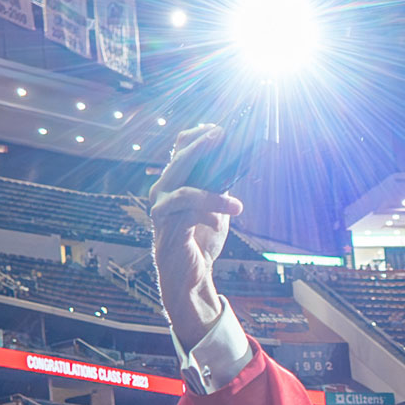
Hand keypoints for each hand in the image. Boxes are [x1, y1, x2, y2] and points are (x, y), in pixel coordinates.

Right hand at [141, 124, 239, 350]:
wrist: (190, 276)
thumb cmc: (202, 239)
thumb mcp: (216, 206)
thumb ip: (221, 184)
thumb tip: (243, 160)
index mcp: (175, 180)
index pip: (181, 146)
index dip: (199, 134)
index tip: (220, 128)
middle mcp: (163, 190)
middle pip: (179, 159)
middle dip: (202, 146)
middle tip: (222, 135)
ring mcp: (162, 209)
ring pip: (185, 190)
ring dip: (214, 195)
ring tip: (236, 206)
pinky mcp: (167, 229)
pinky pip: (189, 216)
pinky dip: (210, 219)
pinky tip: (220, 226)